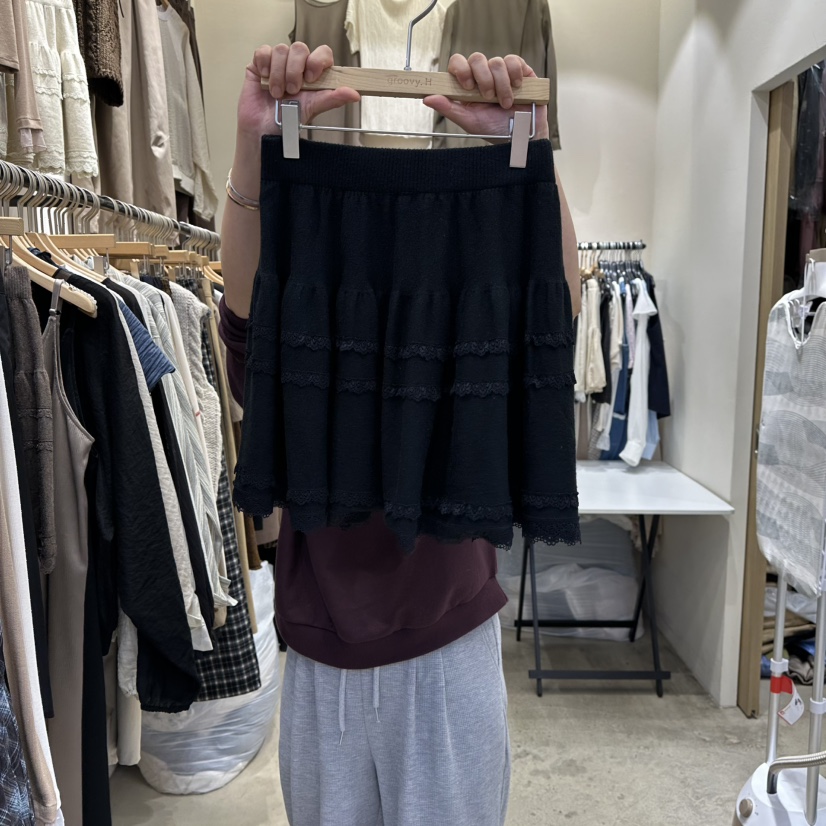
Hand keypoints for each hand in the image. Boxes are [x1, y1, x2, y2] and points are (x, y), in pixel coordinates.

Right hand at [237, 43, 359, 139]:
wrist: (264, 131)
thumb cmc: (288, 122)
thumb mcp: (313, 109)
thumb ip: (332, 98)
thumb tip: (354, 94)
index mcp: (313, 74)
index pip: (322, 53)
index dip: (317, 60)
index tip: (311, 77)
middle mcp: (297, 66)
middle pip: (300, 48)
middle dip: (295, 70)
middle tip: (292, 91)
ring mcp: (278, 64)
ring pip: (281, 49)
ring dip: (279, 73)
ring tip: (277, 93)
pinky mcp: (260, 64)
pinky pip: (263, 51)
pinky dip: (264, 64)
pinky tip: (265, 79)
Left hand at [424, 53, 548, 141]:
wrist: (522, 136)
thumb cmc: (495, 131)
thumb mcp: (469, 122)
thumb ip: (448, 109)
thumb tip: (427, 98)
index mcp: (468, 86)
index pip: (458, 63)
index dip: (461, 69)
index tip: (467, 86)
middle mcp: (483, 76)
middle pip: (477, 58)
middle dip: (483, 79)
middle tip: (488, 98)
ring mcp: (501, 72)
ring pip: (496, 62)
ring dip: (501, 85)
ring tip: (505, 103)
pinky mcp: (520, 71)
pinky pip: (514, 61)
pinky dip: (514, 75)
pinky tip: (517, 89)